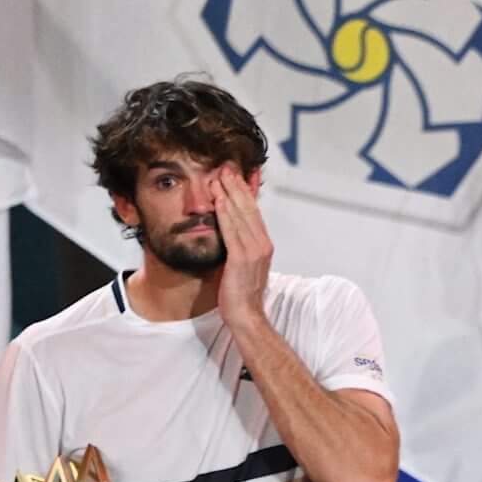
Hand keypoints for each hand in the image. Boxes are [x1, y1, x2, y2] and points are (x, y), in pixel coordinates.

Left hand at [211, 165, 273, 325]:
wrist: (246, 315)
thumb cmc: (241, 293)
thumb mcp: (242, 264)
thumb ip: (238, 245)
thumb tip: (229, 231)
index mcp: (264, 244)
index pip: (253, 211)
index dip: (244, 191)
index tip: (234, 174)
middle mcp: (262, 244)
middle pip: (249, 208)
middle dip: (237, 185)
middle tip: (225, 165)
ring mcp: (254, 251)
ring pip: (240, 215)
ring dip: (229, 193)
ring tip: (218, 175)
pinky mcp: (242, 259)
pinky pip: (232, 231)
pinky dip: (225, 214)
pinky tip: (217, 200)